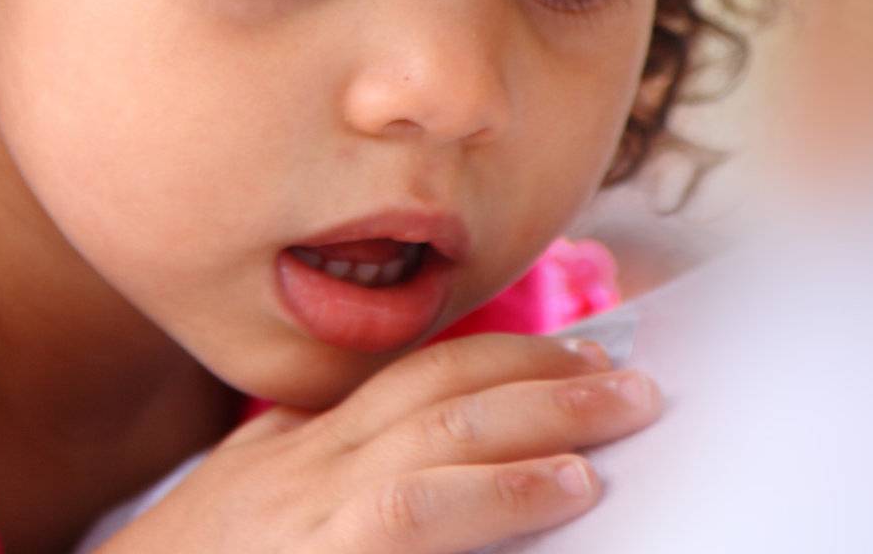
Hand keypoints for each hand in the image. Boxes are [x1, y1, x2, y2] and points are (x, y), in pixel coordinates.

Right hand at [93, 331, 661, 553]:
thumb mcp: (246, 502)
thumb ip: (313, 462)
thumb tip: (410, 448)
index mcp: (294, 445)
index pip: (411, 373)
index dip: (500, 355)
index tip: (574, 351)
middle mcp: (301, 465)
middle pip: (434, 392)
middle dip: (538, 375)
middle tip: (627, 378)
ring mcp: (305, 514)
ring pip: (432, 443)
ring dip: (533, 428)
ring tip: (610, 429)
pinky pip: (412, 520)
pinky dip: (492, 499)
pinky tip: (558, 490)